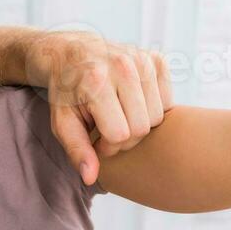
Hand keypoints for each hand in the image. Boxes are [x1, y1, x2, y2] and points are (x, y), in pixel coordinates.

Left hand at [28, 31, 174, 184]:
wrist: (71, 52)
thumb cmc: (66, 91)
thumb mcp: (62, 121)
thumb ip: (76, 150)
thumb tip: (90, 178)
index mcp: (96, 81)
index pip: (120, 134)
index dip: (108, 146)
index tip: (96, 139)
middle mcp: (122, 66)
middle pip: (142, 127)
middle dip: (125, 138)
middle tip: (108, 129)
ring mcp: (142, 59)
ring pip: (158, 116)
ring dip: (139, 123)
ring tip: (119, 115)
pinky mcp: (156, 59)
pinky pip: (168, 101)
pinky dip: (153, 107)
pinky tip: (133, 102)